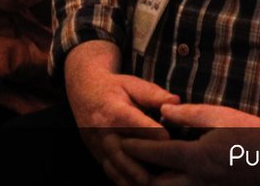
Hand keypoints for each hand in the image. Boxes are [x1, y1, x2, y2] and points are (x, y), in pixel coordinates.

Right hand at [64, 43, 175, 185]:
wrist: (82, 90)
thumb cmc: (114, 87)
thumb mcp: (132, 84)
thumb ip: (154, 94)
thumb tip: (176, 102)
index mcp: (115, 111)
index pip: (140, 129)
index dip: (159, 137)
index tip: (176, 144)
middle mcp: (104, 131)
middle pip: (126, 156)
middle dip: (147, 168)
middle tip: (170, 177)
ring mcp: (99, 146)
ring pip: (118, 169)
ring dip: (136, 179)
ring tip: (157, 185)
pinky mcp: (97, 155)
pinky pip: (112, 173)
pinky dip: (126, 182)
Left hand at [124, 104, 259, 184]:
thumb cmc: (251, 130)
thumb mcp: (217, 115)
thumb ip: (186, 114)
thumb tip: (161, 110)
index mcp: (198, 158)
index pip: (156, 155)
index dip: (136, 148)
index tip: (123, 141)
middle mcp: (201, 181)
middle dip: (139, 176)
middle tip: (127, 162)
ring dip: (156, 184)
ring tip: (144, 171)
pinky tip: (171, 177)